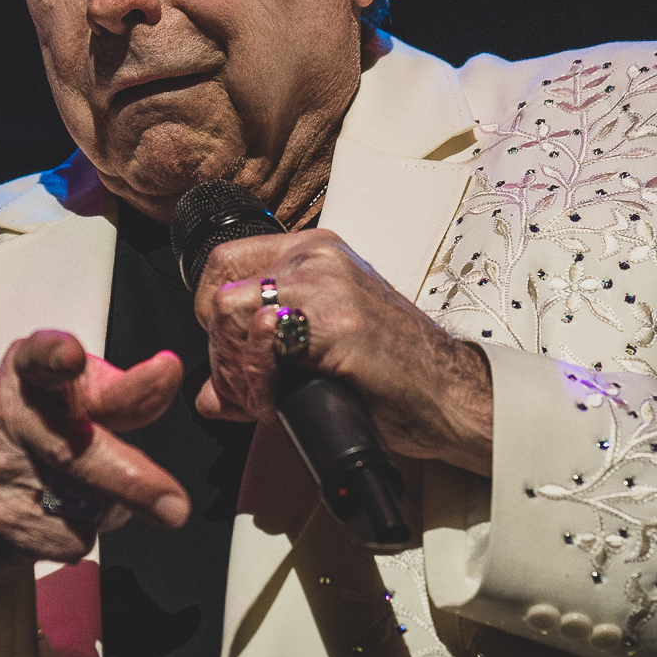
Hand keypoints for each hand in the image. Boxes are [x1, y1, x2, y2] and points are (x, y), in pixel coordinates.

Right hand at [0, 331, 187, 656]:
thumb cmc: (36, 436)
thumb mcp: (75, 401)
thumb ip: (123, 393)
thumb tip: (168, 374)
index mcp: (26, 372)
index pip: (37, 357)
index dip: (54, 355)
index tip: (72, 357)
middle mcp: (5, 414)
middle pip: (75, 449)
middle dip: (130, 480)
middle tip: (174, 506)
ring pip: (84, 502)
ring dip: (107, 507)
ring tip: (79, 492)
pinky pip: (73, 536)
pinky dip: (81, 533)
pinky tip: (54, 518)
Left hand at [194, 229, 494, 475]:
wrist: (449, 395)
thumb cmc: (395, 371)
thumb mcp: (320, 347)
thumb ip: (259, 359)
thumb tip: (206, 396)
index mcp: (314, 252)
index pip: (223, 260)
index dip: (211, 312)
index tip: (230, 349)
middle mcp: (317, 257)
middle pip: (218, 288)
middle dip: (218, 348)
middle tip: (242, 385)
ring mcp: (326, 285)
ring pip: (228, 314)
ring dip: (235, 369)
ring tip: (262, 398)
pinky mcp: (334, 322)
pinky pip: (259, 347)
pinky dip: (257, 385)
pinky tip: (278, 404)